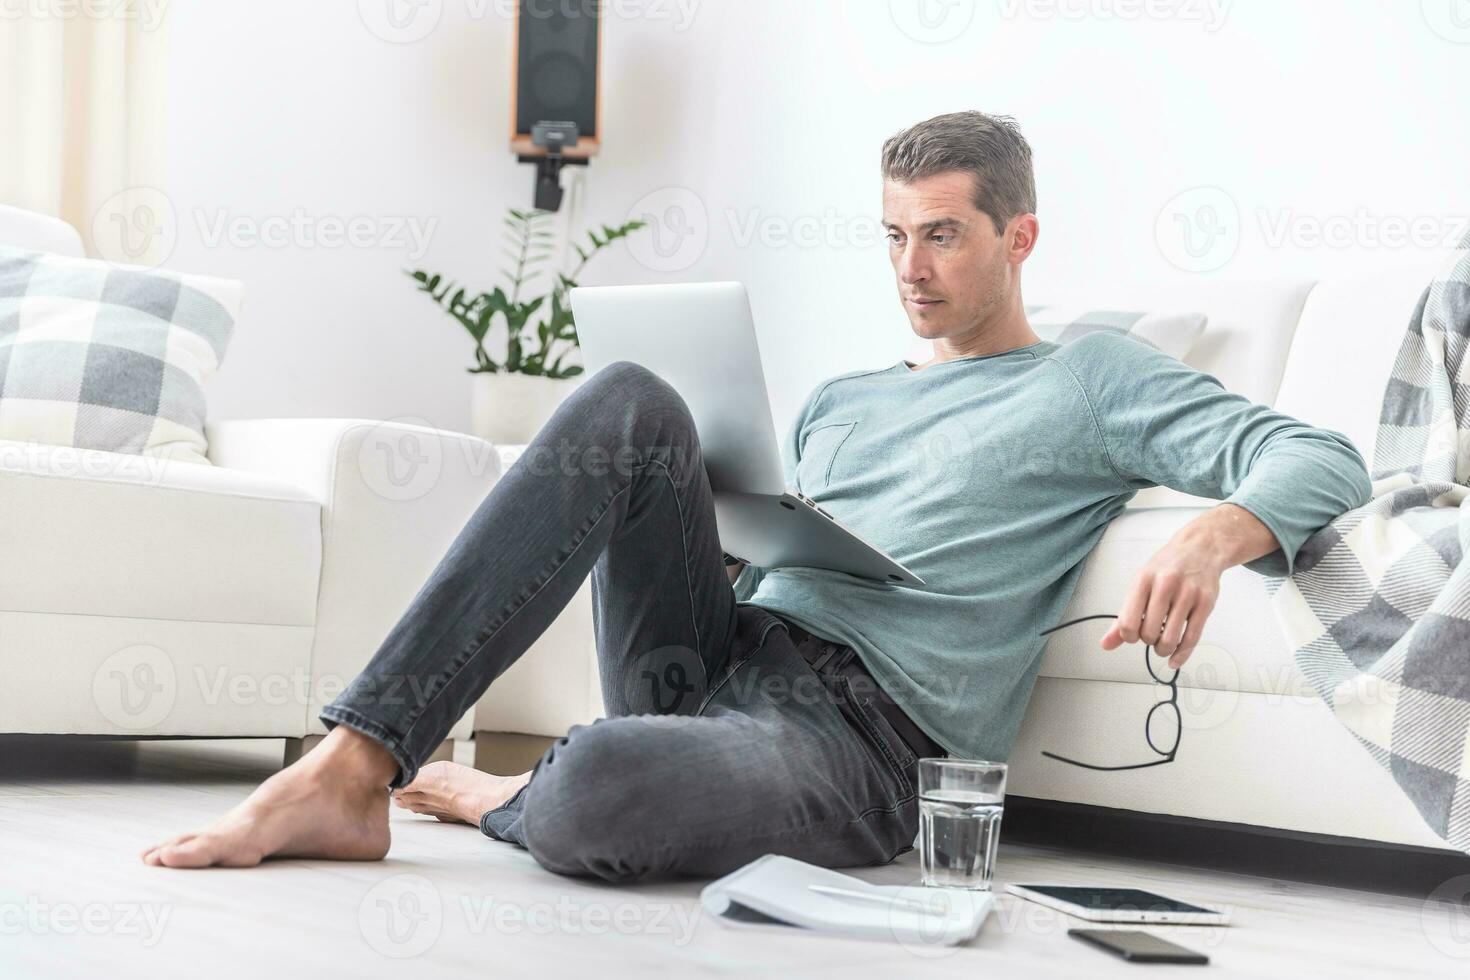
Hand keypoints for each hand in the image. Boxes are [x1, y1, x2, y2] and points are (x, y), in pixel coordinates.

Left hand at [1099, 503, 1277, 667]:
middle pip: (1149, 632)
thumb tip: (1106, 644)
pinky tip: (1174, 659)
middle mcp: (1165, 585)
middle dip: (1147, 642)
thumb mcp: (1140, 583)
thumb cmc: (1167, 567)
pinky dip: (1181, 655)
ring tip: (1162, 646)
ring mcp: (1188, 594)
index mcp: (1144, 580)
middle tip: (1150, 636)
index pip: (1127, 621)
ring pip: (1170, 639)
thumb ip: (1123, 615)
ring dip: (1163, 650)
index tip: (1132, 636)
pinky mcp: (1206, 604)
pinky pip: (1192, 638)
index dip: (1128, 636)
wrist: (1200, 548)